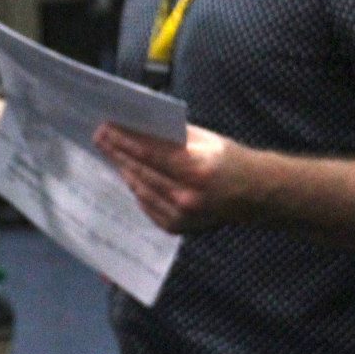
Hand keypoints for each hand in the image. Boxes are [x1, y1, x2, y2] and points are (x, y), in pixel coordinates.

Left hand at [93, 121, 253, 233]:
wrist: (255, 194)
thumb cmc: (230, 160)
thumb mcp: (207, 140)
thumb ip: (175, 135)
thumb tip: (141, 125)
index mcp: (196, 169)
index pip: (150, 153)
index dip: (125, 140)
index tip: (106, 129)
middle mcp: (188, 196)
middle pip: (141, 171)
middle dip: (117, 153)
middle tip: (99, 138)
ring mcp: (182, 216)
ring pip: (141, 190)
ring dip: (123, 170)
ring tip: (110, 154)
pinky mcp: (178, 227)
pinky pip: (148, 206)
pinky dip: (137, 190)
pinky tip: (128, 176)